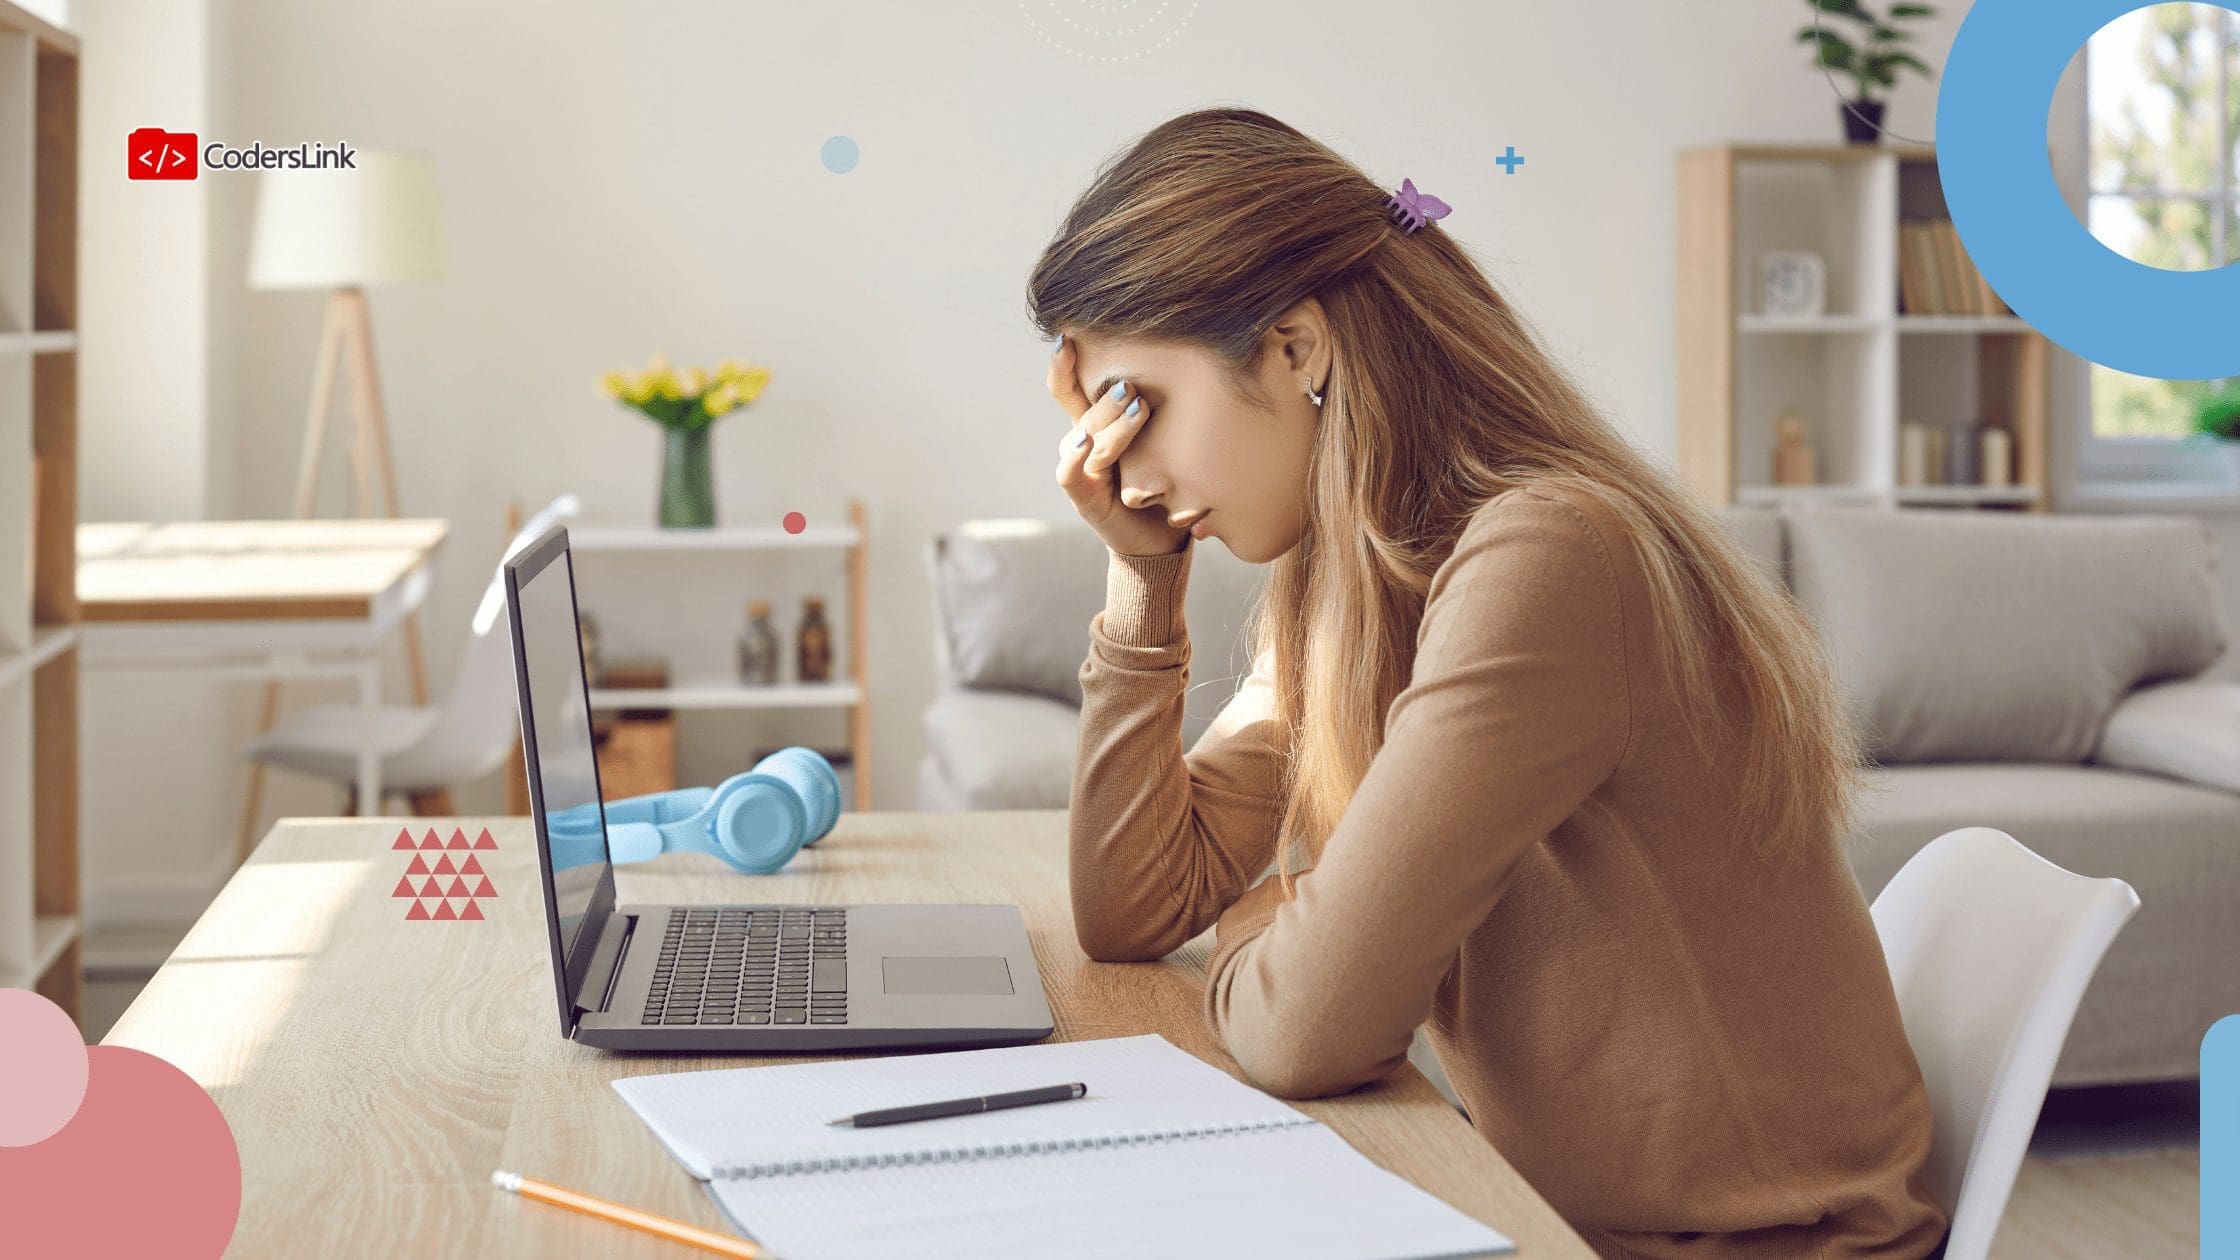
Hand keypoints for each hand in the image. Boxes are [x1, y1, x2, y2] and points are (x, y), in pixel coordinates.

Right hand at [1049, 336, 1189, 557]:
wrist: (1162, 537)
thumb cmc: (1168, 480)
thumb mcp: (1165, 439)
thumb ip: (1164, 407)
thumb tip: (1198, 355)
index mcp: (1096, 424)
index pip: (1070, 388)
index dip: (1063, 363)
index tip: (1066, 335)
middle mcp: (1082, 442)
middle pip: (1082, 407)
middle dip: (1108, 395)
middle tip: (1134, 385)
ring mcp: (1081, 469)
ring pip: (1086, 436)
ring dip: (1111, 421)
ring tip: (1138, 407)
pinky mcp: (1084, 498)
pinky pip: (1070, 474)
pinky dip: (1075, 457)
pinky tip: (1087, 443)